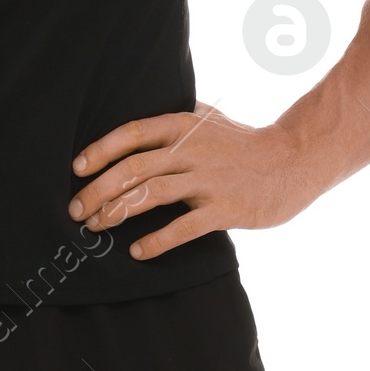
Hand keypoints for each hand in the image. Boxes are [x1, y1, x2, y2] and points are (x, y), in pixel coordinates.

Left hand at [67, 106, 301, 260]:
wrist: (294, 161)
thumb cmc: (245, 143)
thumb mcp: (210, 119)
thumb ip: (176, 119)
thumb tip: (137, 123)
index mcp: (184, 126)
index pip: (133, 133)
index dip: (101, 150)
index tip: (77, 168)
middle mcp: (193, 150)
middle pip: (133, 168)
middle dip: (98, 190)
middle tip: (76, 211)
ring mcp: (209, 180)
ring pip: (151, 195)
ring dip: (117, 212)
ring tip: (97, 227)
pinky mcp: (225, 209)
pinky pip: (183, 228)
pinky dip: (157, 241)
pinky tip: (138, 252)